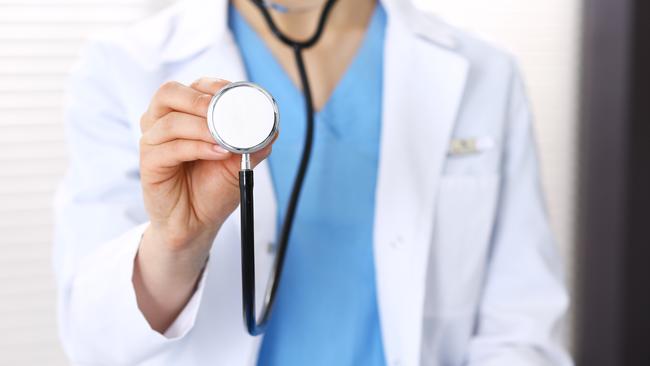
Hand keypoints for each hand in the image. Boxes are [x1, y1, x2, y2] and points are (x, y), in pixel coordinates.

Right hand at [134, 77, 274, 331]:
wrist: (197, 224)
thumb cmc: (213, 189)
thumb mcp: (239, 163)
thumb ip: (253, 144)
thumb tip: (271, 128)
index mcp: (185, 114)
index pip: (195, 86)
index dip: (214, 86)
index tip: (237, 94)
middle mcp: (163, 122)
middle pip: (170, 93)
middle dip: (200, 100)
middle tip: (225, 114)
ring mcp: (153, 141)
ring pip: (170, 121)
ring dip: (202, 127)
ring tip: (226, 141)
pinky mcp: (149, 163)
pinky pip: (169, 148)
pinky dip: (197, 148)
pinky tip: (218, 153)